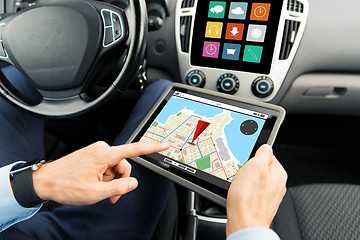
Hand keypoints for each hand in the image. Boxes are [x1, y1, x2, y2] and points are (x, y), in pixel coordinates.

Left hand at [32, 141, 169, 205]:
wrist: (45, 181)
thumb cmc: (65, 185)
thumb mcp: (95, 192)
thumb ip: (118, 188)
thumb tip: (133, 183)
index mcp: (104, 154)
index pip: (133, 150)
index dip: (151, 148)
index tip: (163, 145)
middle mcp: (101, 149)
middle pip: (124, 165)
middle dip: (120, 181)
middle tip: (111, 195)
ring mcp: (96, 151)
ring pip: (115, 167)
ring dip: (111, 181)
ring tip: (99, 191)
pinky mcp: (93, 155)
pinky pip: (107, 166)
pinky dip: (105, 177)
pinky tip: (95, 184)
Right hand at [226, 144, 286, 235]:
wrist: (244, 223)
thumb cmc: (248, 198)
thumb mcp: (254, 166)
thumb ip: (263, 153)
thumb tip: (266, 147)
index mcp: (278, 173)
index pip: (267, 155)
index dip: (254, 156)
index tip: (246, 161)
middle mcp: (277, 185)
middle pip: (260, 169)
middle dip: (249, 170)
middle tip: (241, 174)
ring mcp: (269, 196)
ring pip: (254, 181)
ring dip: (245, 182)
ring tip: (239, 186)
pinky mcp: (261, 205)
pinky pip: (251, 193)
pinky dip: (244, 192)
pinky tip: (239, 195)